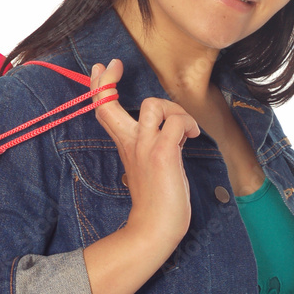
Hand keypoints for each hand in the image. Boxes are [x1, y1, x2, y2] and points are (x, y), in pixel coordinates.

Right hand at [90, 58, 200, 251]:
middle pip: (107, 105)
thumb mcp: (150, 165)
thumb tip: (175, 125)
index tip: (103, 68)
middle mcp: (131, 143)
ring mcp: (145, 147)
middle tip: (114, 65)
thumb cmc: (158, 199)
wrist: (155, 228)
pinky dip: (188, 124)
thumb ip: (155, 142)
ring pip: (153, 105)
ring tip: (183, 128)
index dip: (100, 86)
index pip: (104, 110)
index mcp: (125, 145)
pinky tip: (192, 137)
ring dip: (173, 109)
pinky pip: (176, 121)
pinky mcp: (163, 153)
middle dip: (106, 81)